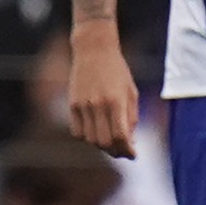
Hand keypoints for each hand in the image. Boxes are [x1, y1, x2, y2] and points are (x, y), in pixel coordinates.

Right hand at [68, 25, 140, 158]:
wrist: (93, 50)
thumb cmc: (117, 71)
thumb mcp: (131, 91)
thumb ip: (131, 117)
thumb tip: (130, 142)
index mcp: (116, 101)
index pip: (121, 135)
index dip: (128, 150)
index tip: (134, 155)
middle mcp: (98, 105)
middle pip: (105, 142)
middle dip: (116, 152)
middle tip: (123, 152)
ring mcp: (83, 105)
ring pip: (90, 140)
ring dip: (102, 146)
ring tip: (111, 142)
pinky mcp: (72, 105)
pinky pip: (77, 132)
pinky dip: (87, 138)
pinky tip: (96, 132)